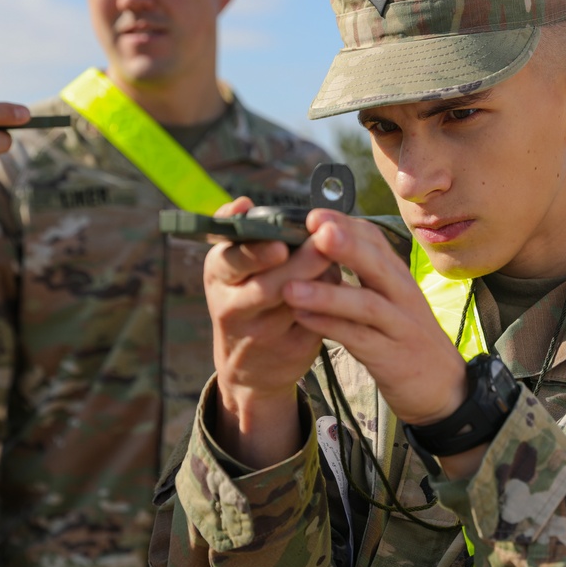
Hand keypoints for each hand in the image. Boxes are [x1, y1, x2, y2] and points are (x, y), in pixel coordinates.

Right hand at [204, 197, 338, 467]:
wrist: (250, 363)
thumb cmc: (246, 297)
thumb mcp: (234, 268)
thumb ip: (243, 235)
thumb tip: (244, 203)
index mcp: (219, 277)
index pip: (231, 261)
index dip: (257, 253)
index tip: (281, 245)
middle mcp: (233, 308)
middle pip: (269, 286)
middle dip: (301, 264)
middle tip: (326, 244)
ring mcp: (262, 334)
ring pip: (298, 304)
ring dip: (323, 281)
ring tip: (340, 261)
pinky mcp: (291, 351)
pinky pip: (317, 321)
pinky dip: (333, 303)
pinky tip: (346, 290)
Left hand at [284, 210, 467, 427]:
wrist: (445, 388)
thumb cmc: (407, 339)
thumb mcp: (392, 301)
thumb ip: (367, 275)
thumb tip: (328, 244)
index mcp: (399, 278)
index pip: (376, 241)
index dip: (346, 225)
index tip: (313, 214)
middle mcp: (403, 296)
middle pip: (376, 264)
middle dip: (344, 245)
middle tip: (313, 229)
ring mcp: (399, 327)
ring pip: (366, 304)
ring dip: (328, 293)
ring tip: (290, 285)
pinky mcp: (392, 358)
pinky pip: (359, 339)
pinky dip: (330, 328)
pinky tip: (303, 320)